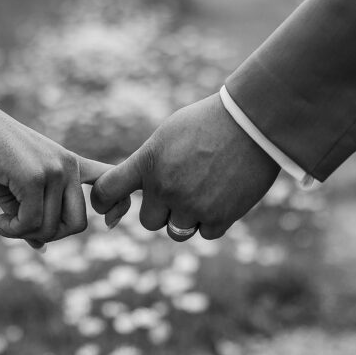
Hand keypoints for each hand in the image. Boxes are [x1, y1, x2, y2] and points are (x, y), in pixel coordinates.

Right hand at [0, 104, 128, 246]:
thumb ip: (32, 213)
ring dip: (22, 234)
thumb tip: (41, 247)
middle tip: (19, 230)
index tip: (112, 223)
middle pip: (78, 223)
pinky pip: (31, 222)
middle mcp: (69, 167)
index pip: (109, 180)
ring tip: (0, 223)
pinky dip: (11, 230)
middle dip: (49, 236)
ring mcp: (54, 171)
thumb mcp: (15, 187)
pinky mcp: (35, 177)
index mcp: (70, 164)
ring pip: (51, 227)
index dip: (119, 205)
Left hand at [91, 94, 278, 240]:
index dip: (103, 201)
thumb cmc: (209, 122)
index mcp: (148, 163)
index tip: (107, 204)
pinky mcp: (220, 217)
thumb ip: (149, 163)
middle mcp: (165, 188)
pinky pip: (206, 233)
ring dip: (186, 218)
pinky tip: (223, 196)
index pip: (106, 192)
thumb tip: (136, 188)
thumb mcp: (168, 134)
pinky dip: (212, 220)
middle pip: (149, 221)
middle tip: (182, 188)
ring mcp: (192, 205)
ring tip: (204, 191)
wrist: (253, 122)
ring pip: (177, 231)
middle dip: (162, 209)